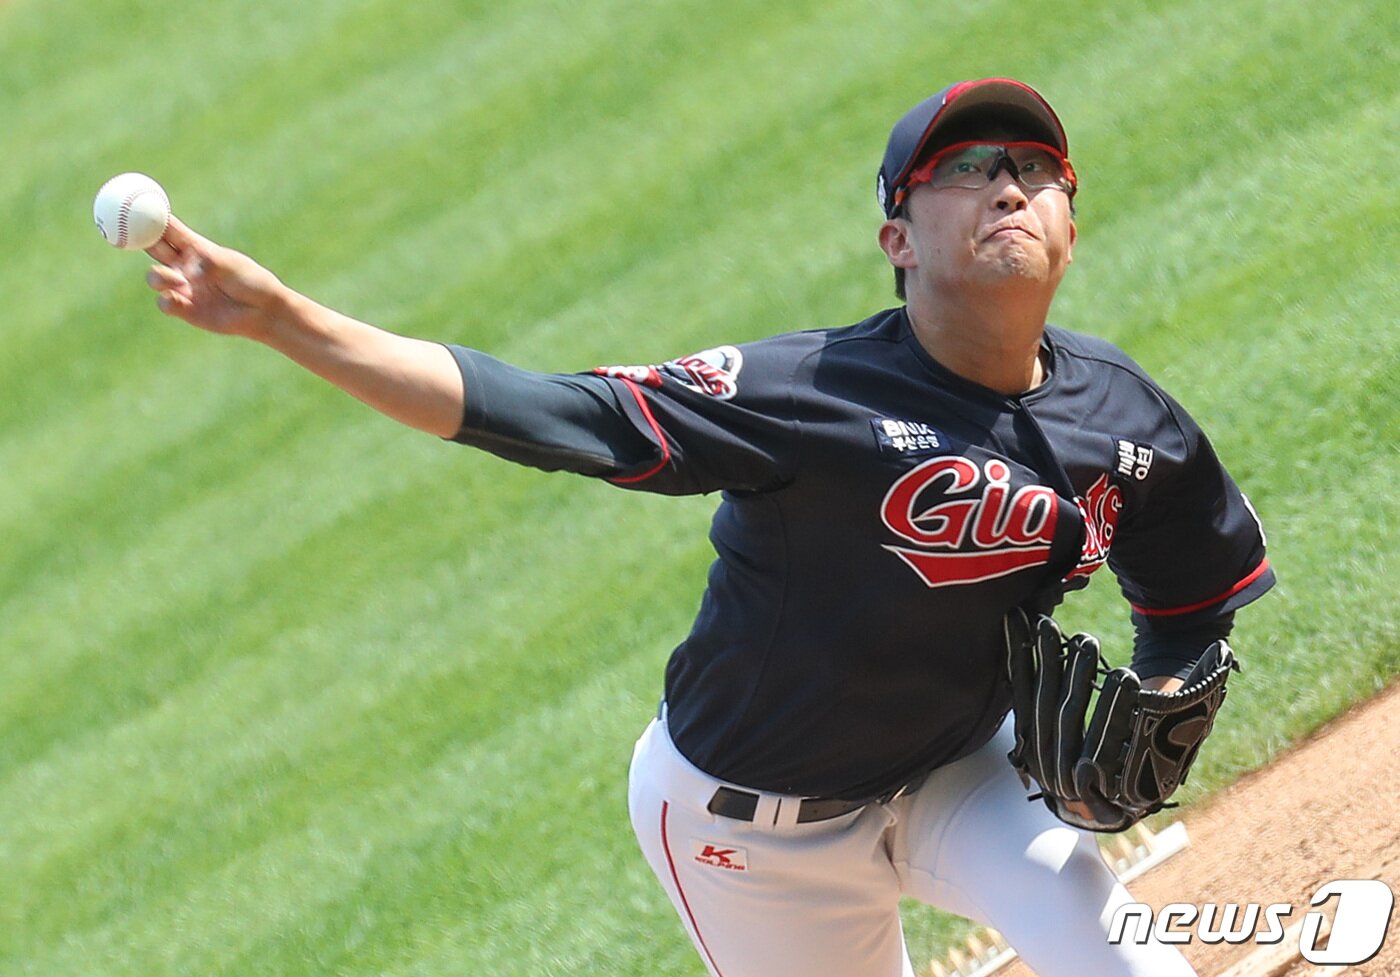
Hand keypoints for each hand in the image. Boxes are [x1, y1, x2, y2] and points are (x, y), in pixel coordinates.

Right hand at [144, 216, 284, 339]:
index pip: (169, 229)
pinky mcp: (185, 309)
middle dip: (143, 242)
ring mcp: (183, 287)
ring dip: (159, 276)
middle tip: (134, 238)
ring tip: (178, 281)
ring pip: (155, 277)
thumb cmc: (251, 281)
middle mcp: (185, 265)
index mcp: (197, 248)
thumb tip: (188, 268)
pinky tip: (177, 299)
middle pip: (155, 249)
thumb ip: (208, 262)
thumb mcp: (230, 265)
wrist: (263, 311)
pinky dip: (167, 300)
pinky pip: (165, 303)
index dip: (153, 218)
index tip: (138, 208)